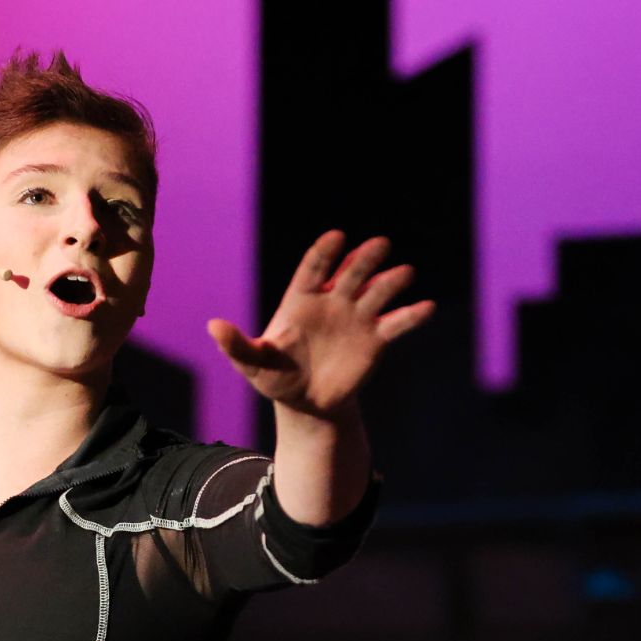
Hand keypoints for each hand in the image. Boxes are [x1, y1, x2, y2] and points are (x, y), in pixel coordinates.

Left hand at [208, 231, 432, 416]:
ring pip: (378, 292)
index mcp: (302, 298)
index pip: (314, 267)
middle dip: (365, 259)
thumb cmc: (276, 376)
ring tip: (406, 273)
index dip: (325, 253)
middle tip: (380, 245)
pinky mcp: (376, 338)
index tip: (337, 237)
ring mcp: (357, 316)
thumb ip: (236, 345)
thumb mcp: (253, 364)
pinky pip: (396, 323)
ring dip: (392, 282)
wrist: (306, 403)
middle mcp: (334, 300)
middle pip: (351, 272)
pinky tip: (427, 308)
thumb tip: (213, 326)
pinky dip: (412, 315)